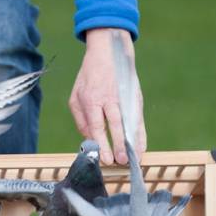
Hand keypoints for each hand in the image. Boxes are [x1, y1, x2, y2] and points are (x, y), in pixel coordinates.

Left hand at [69, 28, 146, 164]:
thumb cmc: (88, 78)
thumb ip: (81, 119)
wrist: (107, 53)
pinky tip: (140, 148)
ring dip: (132, 142)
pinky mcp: (134, 99)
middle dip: (117, 144)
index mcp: (92, 99)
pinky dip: (140, 135)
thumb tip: (88, 138)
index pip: (96, 124)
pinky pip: (137, 120)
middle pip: (114, 125)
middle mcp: (109, 99)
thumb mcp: (75, 96)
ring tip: (134, 159)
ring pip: (129, 123)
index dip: (101, 142)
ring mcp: (124, 98)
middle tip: (120, 162)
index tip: (105, 158)